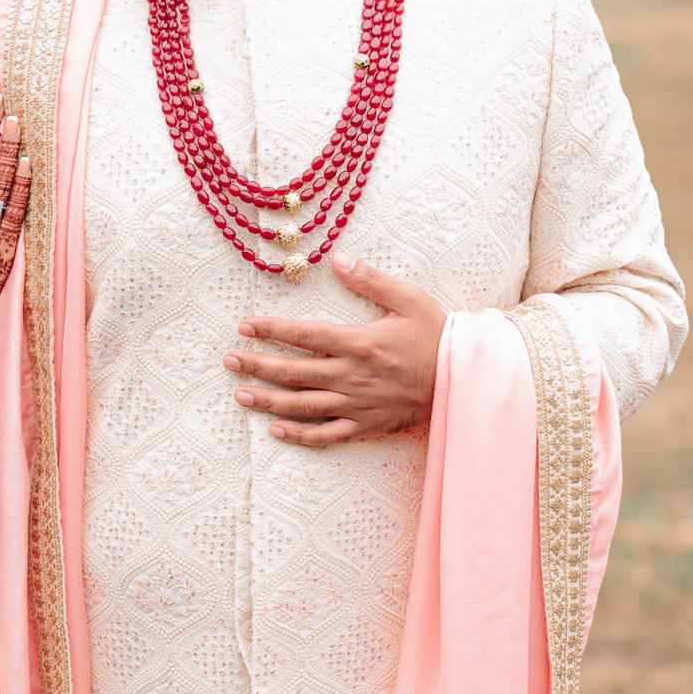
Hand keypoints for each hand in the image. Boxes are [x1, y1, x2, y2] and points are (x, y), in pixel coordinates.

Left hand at [224, 249, 442, 447]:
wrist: (464, 381)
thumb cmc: (437, 337)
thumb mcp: (410, 299)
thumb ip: (371, 280)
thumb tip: (338, 259)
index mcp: (359, 343)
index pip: (304, 335)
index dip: (270, 330)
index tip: (244, 326)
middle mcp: (352, 376)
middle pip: (294, 371)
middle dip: (257, 365)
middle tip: (229, 360)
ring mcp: (357, 404)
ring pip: (302, 405)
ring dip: (268, 400)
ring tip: (240, 394)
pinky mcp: (367, 425)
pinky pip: (327, 434)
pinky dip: (300, 434)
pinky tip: (276, 430)